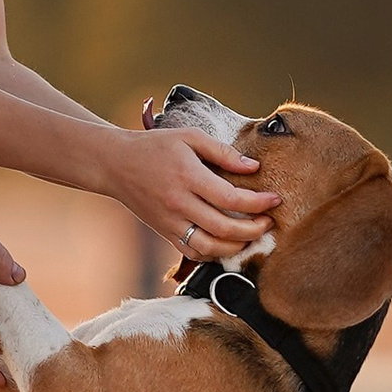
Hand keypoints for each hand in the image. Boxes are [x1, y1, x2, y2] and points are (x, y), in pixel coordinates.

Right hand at [103, 124, 278, 261]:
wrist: (116, 164)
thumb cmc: (155, 146)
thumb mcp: (189, 138)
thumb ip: (223, 152)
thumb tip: (253, 167)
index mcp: (188, 177)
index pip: (230, 198)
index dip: (258, 202)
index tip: (275, 200)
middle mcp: (180, 204)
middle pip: (224, 228)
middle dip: (254, 229)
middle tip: (269, 223)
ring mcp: (171, 222)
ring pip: (210, 247)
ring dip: (236, 247)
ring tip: (252, 236)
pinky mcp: (165, 232)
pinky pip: (193, 251)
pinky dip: (213, 253)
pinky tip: (226, 244)